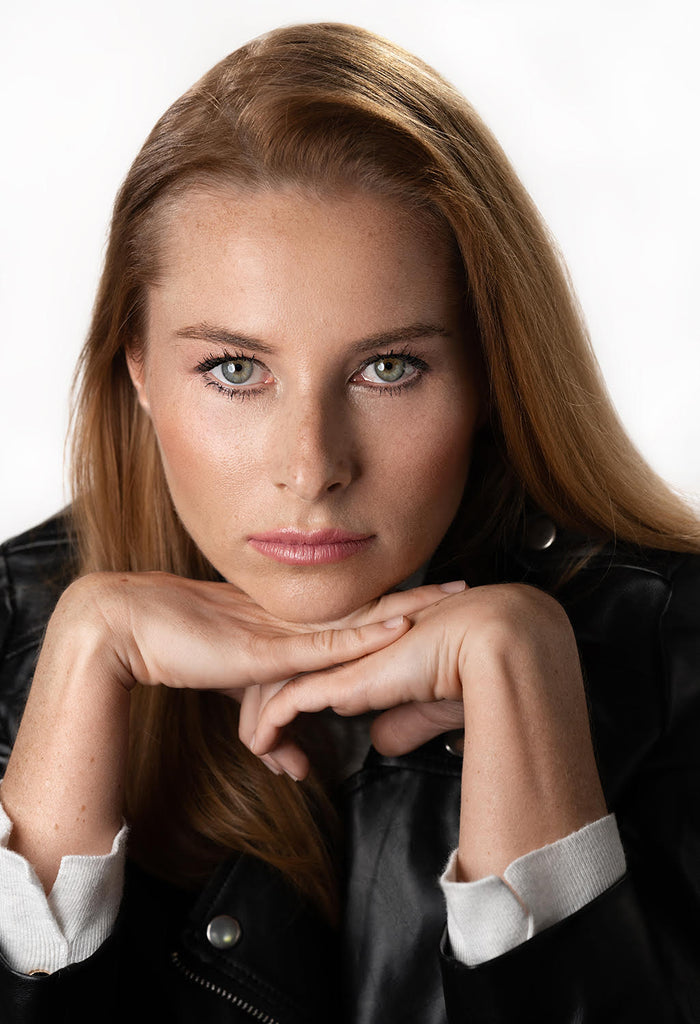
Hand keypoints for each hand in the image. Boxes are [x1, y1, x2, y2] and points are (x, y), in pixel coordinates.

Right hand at [0, 570, 452, 888]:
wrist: (127, 628)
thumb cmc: (176, 647)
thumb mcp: (235, 682)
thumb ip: (267, 711)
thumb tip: (289, 754)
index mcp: (288, 620)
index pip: (353, 609)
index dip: (393, 598)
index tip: (432, 593)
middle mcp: (291, 619)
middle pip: (367, 604)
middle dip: (419, 596)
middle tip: (464, 586)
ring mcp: (282, 628)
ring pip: (357, 617)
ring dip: (406, 609)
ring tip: (449, 600)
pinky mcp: (267, 646)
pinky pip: (327, 640)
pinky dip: (367, 633)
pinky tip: (399, 625)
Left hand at [248, 582, 607, 878]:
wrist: (487, 642)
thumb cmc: (472, 669)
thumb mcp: (430, 705)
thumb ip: (402, 720)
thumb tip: (380, 740)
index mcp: (366, 651)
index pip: (316, 674)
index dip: (299, 705)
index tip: (298, 742)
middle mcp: (346, 650)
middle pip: (287, 678)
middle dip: (272, 717)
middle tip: (275, 755)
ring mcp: (339, 659)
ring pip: (276, 690)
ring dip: (266, 729)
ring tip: (266, 758)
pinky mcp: (336, 676)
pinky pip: (282, 704)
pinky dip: (266, 730)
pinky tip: (260, 750)